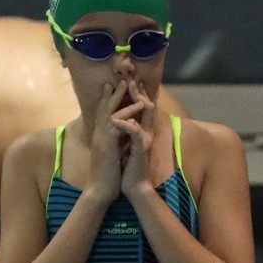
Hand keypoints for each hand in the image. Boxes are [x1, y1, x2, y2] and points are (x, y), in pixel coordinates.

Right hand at [88, 78, 129, 201]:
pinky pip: (116, 125)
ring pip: (110, 112)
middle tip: (120, 79)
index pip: (104, 113)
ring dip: (119, 99)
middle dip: (113, 93)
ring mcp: (102, 139)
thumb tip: (120, 133)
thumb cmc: (106, 175)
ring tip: (128, 86)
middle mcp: (99, 134)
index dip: (109, 100)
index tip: (114, 86)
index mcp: (101, 136)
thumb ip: (114, 142)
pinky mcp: (108, 145)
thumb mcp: (111, 154)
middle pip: (105, 108)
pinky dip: (125, 115)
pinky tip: (135, 108)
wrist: (100, 190)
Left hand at [112, 81, 156, 198]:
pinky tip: (117, 119)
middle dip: (137, 90)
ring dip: (134, 100)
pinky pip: (135, 134)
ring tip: (127, 88)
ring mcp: (143, 140)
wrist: (133, 187)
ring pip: (143, 115)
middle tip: (130, 76)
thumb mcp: (124, 145)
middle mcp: (144, 133)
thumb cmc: (127, 168)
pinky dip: (127, 125)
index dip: (134, 93)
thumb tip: (119, 119)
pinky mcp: (140, 150)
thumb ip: (125, 132)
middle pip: (145, 106)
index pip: (139, 108)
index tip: (127, 79)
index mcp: (139, 131)